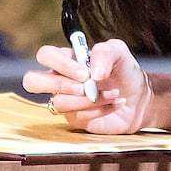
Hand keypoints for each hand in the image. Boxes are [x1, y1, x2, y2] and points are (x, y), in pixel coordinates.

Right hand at [22, 39, 152, 133]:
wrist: (139, 97)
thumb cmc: (123, 70)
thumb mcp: (118, 51)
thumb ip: (104, 53)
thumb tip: (92, 74)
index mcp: (65, 59)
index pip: (45, 55)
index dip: (59, 63)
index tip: (84, 72)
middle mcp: (59, 79)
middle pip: (31, 80)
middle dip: (57, 84)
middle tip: (84, 86)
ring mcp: (65, 100)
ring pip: (59, 102)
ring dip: (90, 99)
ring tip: (113, 93)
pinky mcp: (75, 119)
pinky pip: (78, 116)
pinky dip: (101, 109)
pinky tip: (116, 102)